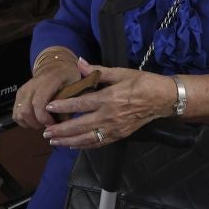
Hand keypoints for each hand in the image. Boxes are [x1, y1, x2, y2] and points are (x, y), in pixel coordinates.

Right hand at [13, 54, 80, 130]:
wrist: (55, 65)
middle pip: (26, 110)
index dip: (43, 117)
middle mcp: (32, 84)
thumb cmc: (67, 77)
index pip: (38, 102)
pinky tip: (35, 120)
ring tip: (42, 123)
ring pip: (19, 113)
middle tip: (48, 126)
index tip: (53, 124)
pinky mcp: (19, 94)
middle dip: (37, 123)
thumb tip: (64, 123)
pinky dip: (24, 121)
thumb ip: (70, 103)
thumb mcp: (75, 86)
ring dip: (30, 123)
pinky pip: (16, 113)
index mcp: (48, 80)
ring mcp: (23, 89)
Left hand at [42, 62, 175, 149]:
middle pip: (80, 126)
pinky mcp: (119, 135)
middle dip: (61, 130)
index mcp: (108, 98)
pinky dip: (85, 146)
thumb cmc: (142, 83)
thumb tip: (80, 62)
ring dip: (69, 142)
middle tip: (46, 132)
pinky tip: (73, 146)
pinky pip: (99, 143)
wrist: (162, 99)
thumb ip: (98, 71)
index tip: (49, 107)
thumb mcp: (121, 72)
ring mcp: (114, 128)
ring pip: (88, 138)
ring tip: (54, 142)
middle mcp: (109, 116)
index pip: (81, 103)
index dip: (64, 106)